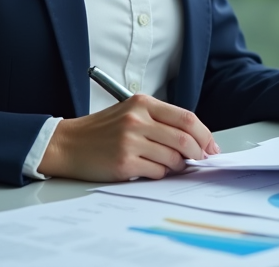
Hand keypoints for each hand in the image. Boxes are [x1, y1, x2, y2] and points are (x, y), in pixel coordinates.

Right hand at [38, 94, 220, 181]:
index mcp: (142, 103)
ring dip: (177, 166)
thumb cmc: (101, 131)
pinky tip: (149, 169)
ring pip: (173, 159)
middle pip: (184, 139)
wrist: (67, 144)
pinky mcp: (124, 162)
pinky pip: (157, 172)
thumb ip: (160, 121)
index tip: (210, 146)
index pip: (186, 118)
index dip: (204, 135)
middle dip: (197, 153)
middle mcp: (137, 120)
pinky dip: (160, 174)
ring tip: (168, 165)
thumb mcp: (130, 113)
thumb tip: (195, 140)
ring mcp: (130, 141)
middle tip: (199, 160)